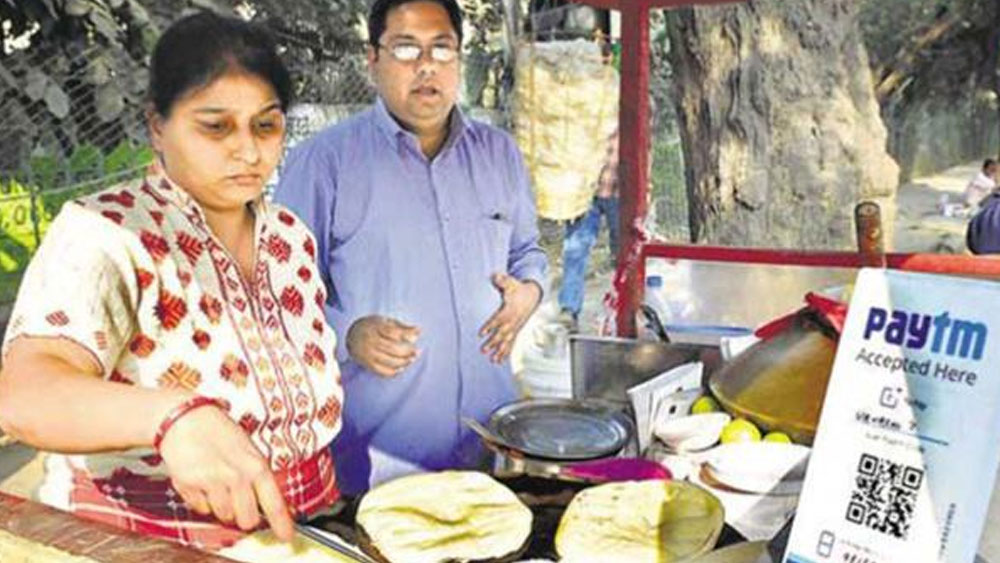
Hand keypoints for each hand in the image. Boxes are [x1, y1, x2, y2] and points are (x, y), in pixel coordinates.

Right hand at [158, 403, 293, 541]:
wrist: (186, 419)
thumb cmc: (219, 433)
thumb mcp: (248, 450)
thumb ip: (258, 476)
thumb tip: (267, 503)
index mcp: (256, 466)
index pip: (274, 503)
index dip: (281, 524)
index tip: (286, 537)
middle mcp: (237, 476)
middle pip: (247, 520)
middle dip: (243, 515)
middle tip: (237, 499)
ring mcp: (213, 482)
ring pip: (223, 516)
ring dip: (221, 505)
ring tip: (216, 482)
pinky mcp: (191, 486)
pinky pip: (201, 509)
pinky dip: (201, 500)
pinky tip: (201, 480)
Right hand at [346, 315, 420, 376]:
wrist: (351, 335)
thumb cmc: (374, 326)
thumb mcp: (386, 321)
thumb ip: (402, 326)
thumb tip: (418, 331)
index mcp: (375, 327)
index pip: (392, 332)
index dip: (406, 335)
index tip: (417, 336)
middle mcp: (370, 340)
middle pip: (392, 349)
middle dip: (407, 352)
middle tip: (417, 352)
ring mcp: (367, 353)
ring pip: (388, 362)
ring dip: (403, 363)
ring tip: (412, 359)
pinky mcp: (367, 364)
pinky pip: (382, 372)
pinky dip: (394, 372)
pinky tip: (402, 367)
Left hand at [479, 273, 541, 363]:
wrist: (532, 295)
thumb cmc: (519, 289)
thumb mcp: (511, 283)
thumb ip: (502, 280)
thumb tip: (495, 275)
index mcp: (510, 310)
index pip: (499, 319)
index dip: (490, 326)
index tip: (481, 333)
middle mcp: (513, 321)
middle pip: (502, 333)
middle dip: (493, 343)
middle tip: (483, 350)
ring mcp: (516, 327)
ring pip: (507, 341)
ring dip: (499, 351)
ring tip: (492, 360)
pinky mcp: (516, 331)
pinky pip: (511, 344)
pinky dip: (505, 353)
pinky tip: (498, 361)